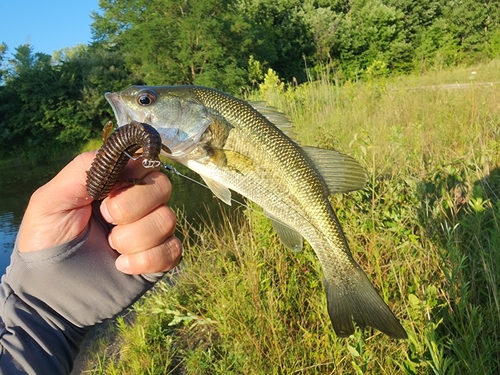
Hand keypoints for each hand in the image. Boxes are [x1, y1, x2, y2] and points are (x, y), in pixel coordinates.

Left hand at [17, 151, 181, 274]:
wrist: (50, 292)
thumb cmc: (46, 241)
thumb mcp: (51, 199)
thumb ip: (82, 170)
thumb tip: (121, 155)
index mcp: (115, 184)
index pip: (144, 162)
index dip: (133, 175)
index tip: (107, 195)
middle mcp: (138, 203)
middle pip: (163, 186)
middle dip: (132, 207)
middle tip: (106, 222)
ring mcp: (150, 231)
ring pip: (167, 219)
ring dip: (135, 237)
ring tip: (111, 248)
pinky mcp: (159, 259)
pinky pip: (173, 250)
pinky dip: (147, 259)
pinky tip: (122, 266)